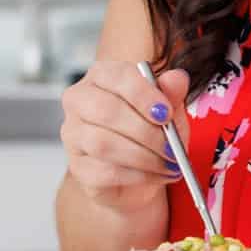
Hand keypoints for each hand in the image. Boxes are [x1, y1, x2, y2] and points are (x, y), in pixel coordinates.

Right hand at [60, 59, 191, 217]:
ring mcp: (73, 135)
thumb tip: (177, 79)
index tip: (167, 113)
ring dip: (143, 156)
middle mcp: (80, 100)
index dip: (143, 95)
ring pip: (103, 144)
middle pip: (106, 110)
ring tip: (169, 163)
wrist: (140, 173)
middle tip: (172, 146)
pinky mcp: (78, 167)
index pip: (117, 76)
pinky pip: (105, 171)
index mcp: (102, 75)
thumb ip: (171, 93)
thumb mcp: (168, 109)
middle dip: (145, 131)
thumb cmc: (151, 132)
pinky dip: (137, 175)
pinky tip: (156, 174)